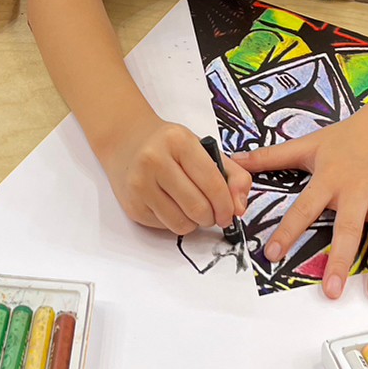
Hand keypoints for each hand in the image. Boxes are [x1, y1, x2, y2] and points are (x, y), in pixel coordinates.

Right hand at [96, 116, 250, 234]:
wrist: (127, 140)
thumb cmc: (170, 146)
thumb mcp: (204, 149)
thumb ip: (232, 174)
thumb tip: (240, 208)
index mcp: (178, 142)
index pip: (212, 183)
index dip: (226, 205)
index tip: (230, 213)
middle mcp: (154, 160)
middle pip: (198, 208)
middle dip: (212, 217)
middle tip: (213, 214)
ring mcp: (139, 184)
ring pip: (181, 223)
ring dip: (194, 223)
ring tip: (192, 208)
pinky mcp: (132, 205)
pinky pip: (165, 227)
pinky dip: (176, 222)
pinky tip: (172, 206)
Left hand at [236, 113, 367, 301]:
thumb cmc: (346, 138)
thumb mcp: (307, 144)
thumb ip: (271, 157)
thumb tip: (235, 160)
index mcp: (329, 179)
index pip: (304, 208)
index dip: (288, 231)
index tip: (273, 255)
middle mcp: (358, 190)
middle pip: (348, 229)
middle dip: (341, 260)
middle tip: (333, 290)